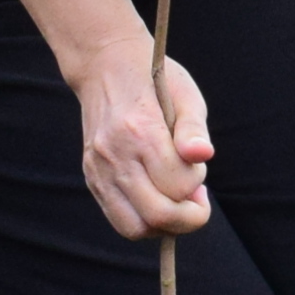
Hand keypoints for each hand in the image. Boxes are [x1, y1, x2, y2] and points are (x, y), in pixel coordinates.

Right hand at [73, 43, 212, 239]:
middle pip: (155, 216)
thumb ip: (194, 129)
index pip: (177, 185)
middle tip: (197, 197)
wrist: (104, 67)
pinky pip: (118, 217)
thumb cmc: (155, 80)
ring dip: (164, 224)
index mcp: (140, 132)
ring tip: (176, 199)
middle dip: (188, 217)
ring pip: (134, 227)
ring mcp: (98, 170)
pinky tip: (157, 197)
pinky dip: (144, 219)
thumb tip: (203, 156)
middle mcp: (114, 156)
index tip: (198, 167)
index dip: (197, 184)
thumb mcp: (186, 94)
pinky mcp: (91, 177)